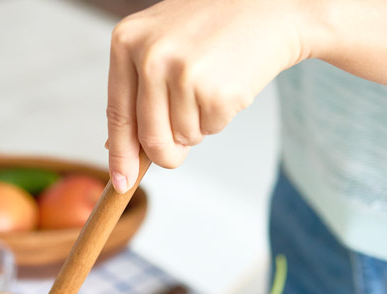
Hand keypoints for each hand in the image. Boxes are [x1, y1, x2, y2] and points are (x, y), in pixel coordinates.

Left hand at [106, 0, 317, 191]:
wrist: (270, 4)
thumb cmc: (212, 24)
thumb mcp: (159, 41)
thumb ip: (135, 88)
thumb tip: (116, 146)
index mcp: (127, 41)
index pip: (117, 113)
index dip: (120, 155)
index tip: (121, 183)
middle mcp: (149, 56)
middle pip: (149, 138)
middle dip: (167, 152)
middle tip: (182, 143)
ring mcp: (182, 74)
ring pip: (183, 138)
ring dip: (199, 124)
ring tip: (210, 84)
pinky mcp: (215, 91)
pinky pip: (211, 130)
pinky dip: (222, 117)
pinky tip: (228, 83)